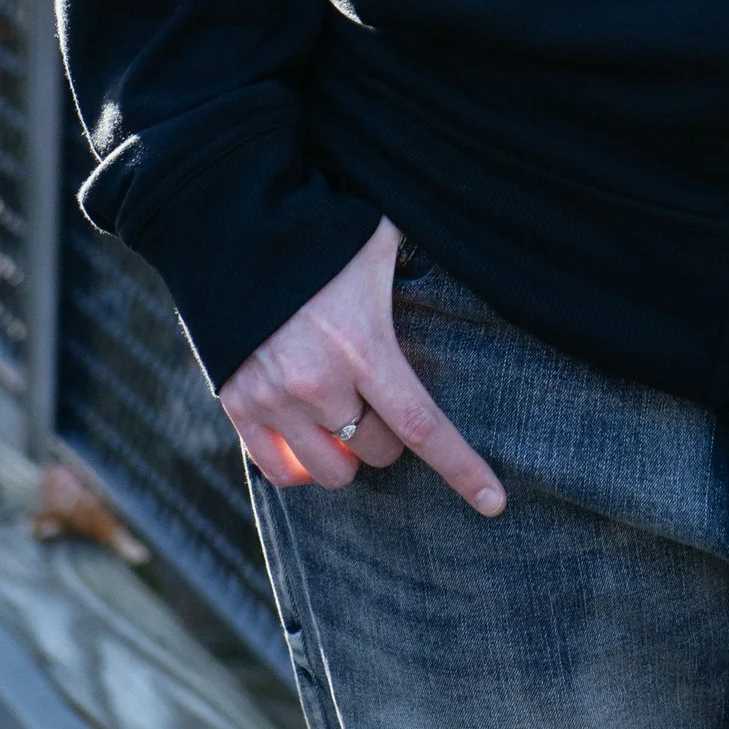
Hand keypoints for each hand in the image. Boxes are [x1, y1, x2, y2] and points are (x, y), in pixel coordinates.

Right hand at [219, 220, 504, 511]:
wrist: (234, 226)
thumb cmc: (321, 230)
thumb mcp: (383, 240)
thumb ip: (422, 263)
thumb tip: (478, 246)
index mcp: (363, 346)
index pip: (422, 425)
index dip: (462, 468)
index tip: (494, 502)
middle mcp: (318, 382)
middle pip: (377, 451)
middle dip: (387, 434)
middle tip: (377, 399)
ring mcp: (273, 398)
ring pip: (332, 472)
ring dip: (346, 453)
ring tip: (342, 416)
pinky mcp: (237, 404)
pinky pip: (278, 472)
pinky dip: (301, 465)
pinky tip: (309, 438)